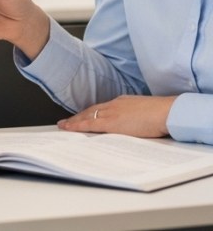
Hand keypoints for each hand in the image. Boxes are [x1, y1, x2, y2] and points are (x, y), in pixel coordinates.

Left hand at [58, 95, 175, 138]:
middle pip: (91, 110)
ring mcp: (111, 113)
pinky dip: (77, 126)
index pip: (102, 107)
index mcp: (123, 102)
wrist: (167, 112)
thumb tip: (135, 123)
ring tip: (63, 126)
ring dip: (74, 121)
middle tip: (66, 122)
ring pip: (87, 116)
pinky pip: (88, 124)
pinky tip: (68, 128)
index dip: (91, 112)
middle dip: (78, 116)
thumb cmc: (163, 114)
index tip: (83, 115)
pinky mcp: (111, 122)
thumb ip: (136, 116)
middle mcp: (114, 105)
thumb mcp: (146, 112)